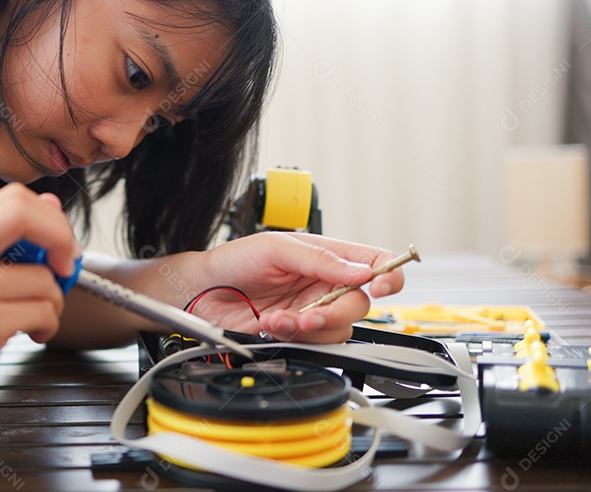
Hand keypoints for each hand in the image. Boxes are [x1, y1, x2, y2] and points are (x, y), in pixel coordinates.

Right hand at [0, 184, 79, 416]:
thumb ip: (7, 236)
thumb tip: (50, 205)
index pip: (12, 198)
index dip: (48, 217)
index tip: (58, 245)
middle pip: (24, 215)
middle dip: (61, 241)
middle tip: (63, 268)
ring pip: (44, 279)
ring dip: (53, 302)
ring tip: (29, 315)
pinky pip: (42, 313)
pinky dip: (47, 326)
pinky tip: (28, 332)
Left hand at [192, 232, 403, 342]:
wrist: (202, 290)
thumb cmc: (235, 260)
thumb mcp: (276, 248)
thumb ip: (319, 259)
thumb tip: (361, 270)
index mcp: (327, 256)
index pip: (374, 263)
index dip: (388, 275)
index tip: (379, 286)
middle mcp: (324, 285)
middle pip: (360, 304)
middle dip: (337, 313)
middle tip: (311, 314)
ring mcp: (311, 310)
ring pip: (338, 330)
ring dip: (310, 327)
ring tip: (280, 318)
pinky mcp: (295, 333)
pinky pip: (312, 343)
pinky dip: (292, 335)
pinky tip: (271, 323)